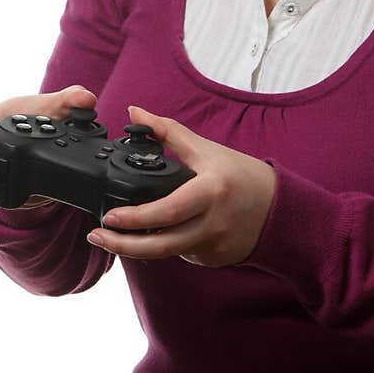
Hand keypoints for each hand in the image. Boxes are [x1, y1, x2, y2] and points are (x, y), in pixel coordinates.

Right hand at [0, 84, 97, 207]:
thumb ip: (71, 99)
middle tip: (23, 188)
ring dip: (9, 192)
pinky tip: (38, 197)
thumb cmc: (37, 112)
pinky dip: (19, 198)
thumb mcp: (54, 104)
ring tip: (36, 193)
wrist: (40, 126)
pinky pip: (0, 195)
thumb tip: (86, 99)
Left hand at [86, 104, 276, 266]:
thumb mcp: (205, 149)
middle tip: (96, 236)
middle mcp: (212, 223)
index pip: (168, 210)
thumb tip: (134, 113)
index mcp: (210, 191)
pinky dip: (163, 246)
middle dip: (124, 244)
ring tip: (109, 239)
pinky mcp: (212, 259)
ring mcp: (212, 245)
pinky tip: (149, 237)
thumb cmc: (240, 174)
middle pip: (162, 244)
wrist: (277, 208)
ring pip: (167, 252)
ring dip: (136, 249)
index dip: (136, 218)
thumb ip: (167, 132)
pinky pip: (180, 255)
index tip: (110, 216)